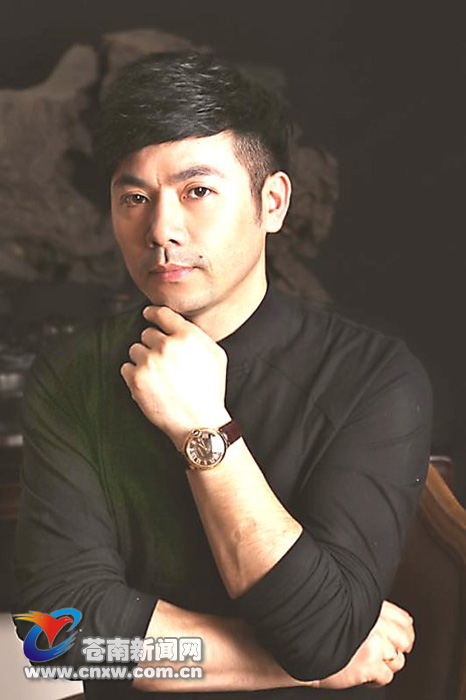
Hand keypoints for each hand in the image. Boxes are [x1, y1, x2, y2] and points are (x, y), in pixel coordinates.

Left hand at [121, 306, 229, 448]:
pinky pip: (125, 367)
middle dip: (152, 345)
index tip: (148, 315)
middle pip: (147, 333)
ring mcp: (149, 361)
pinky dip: (133, 376)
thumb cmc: (210, 391)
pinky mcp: (136, 379)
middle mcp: (166, 345)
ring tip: (157, 376)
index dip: (153, 313)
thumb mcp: (216, 356)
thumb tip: (180, 325)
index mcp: (187, 336)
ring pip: (134, 350)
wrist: (199, 422)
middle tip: (162, 362)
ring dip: (142, 360)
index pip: (162, 314)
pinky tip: (148, 385)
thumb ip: (197, 336)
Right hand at [310, 601, 413, 688]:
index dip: (404, 632)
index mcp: (371, 606)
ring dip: (385, 665)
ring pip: (397, 661)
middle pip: (404, 641)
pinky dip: (376, 679)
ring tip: (369, 663)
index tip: (401, 639)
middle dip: (396, 650)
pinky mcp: (369, 663)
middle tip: (385, 654)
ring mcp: (374, 643)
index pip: (403, 620)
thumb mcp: (344, 607)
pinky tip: (363, 673)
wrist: (302, 639)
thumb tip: (392, 622)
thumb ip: (366, 611)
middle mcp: (376, 622)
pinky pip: (386, 676)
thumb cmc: (318, 624)